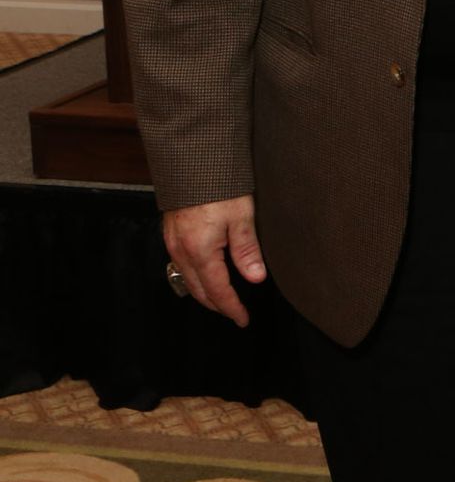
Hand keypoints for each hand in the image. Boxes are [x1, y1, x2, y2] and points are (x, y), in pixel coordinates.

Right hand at [162, 195, 267, 327]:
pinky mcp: (170, 234)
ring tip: (222, 300)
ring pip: (187, 280)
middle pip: (199, 291)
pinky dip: (194, 278)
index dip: (232, 308)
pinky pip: (180, 266)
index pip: (217, 291)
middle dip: (218, 305)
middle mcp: (181, 251)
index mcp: (200, 251)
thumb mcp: (241, 217)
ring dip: (204, 294)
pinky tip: (205, 275)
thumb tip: (256, 278)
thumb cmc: (218, 186)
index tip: (243, 319)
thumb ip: (247, 250)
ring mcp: (172, 243)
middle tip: (235, 313)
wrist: (192, 162)